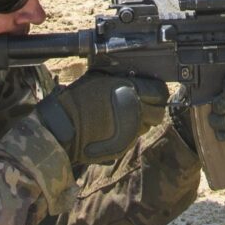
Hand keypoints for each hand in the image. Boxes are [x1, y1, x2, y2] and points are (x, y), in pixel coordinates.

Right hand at [33, 70, 166, 166]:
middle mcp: (136, 112)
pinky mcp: (124, 146)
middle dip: (153, 108)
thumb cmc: (78, 101)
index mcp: (131, 92)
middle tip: (143, 105)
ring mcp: (131, 131)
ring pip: (147, 126)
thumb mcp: (101, 80)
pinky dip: (130, 132)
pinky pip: (134, 137)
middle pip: (159, 112)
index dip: (157, 92)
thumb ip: (122, 79)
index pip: (160, 92)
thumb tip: (135, 78)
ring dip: (142, 120)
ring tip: (125, 116)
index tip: (153, 91)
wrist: (64, 129)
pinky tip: (116, 127)